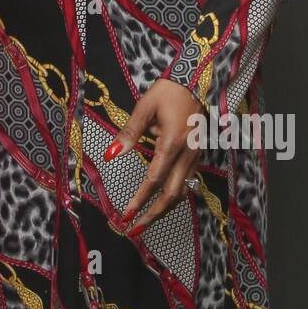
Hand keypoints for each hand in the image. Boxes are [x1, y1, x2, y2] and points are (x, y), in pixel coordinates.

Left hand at [107, 78, 204, 234]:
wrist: (197, 79)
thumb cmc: (169, 91)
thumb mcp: (144, 108)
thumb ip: (128, 134)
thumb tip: (109, 155)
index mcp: (173, 143)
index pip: (154, 180)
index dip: (139, 200)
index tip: (125, 215)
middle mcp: (187, 154)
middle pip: (172, 194)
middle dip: (153, 214)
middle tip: (134, 229)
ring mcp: (196, 155)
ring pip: (182, 191)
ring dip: (164, 208)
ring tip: (145, 220)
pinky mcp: (198, 154)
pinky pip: (187, 181)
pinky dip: (173, 195)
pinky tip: (160, 201)